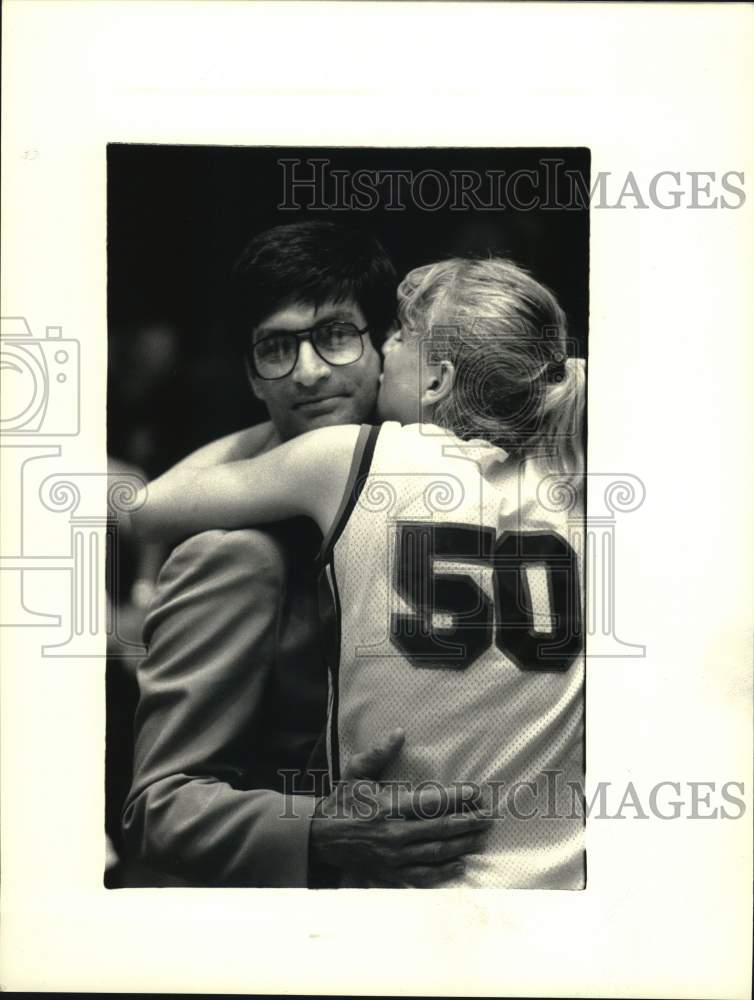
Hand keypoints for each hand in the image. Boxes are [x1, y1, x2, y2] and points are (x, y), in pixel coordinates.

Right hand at [309, 729, 490, 886]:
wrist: (320, 837)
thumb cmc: (342, 801)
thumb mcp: (355, 772)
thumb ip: (378, 753)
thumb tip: (399, 732)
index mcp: (388, 807)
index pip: (431, 802)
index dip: (457, 797)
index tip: (476, 792)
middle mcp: (393, 834)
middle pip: (440, 829)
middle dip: (469, 822)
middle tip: (489, 816)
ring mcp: (393, 858)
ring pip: (436, 853)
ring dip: (463, 845)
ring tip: (481, 837)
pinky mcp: (390, 874)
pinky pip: (423, 876)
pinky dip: (444, 872)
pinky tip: (460, 864)